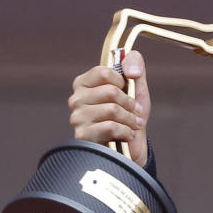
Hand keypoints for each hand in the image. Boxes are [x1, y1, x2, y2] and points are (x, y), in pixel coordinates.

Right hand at [69, 50, 150, 164]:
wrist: (131, 146)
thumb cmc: (130, 115)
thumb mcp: (137, 87)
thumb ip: (135, 65)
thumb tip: (131, 70)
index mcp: (84, 83)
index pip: (104, 72)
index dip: (123, 82)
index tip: (127, 91)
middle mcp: (76, 99)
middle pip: (111, 91)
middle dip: (130, 104)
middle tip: (134, 112)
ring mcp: (77, 118)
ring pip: (112, 110)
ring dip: (130, 119)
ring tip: (132, 125)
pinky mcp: (82, 136)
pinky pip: (110, 127)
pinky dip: (126, 131)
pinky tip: (126, 135)